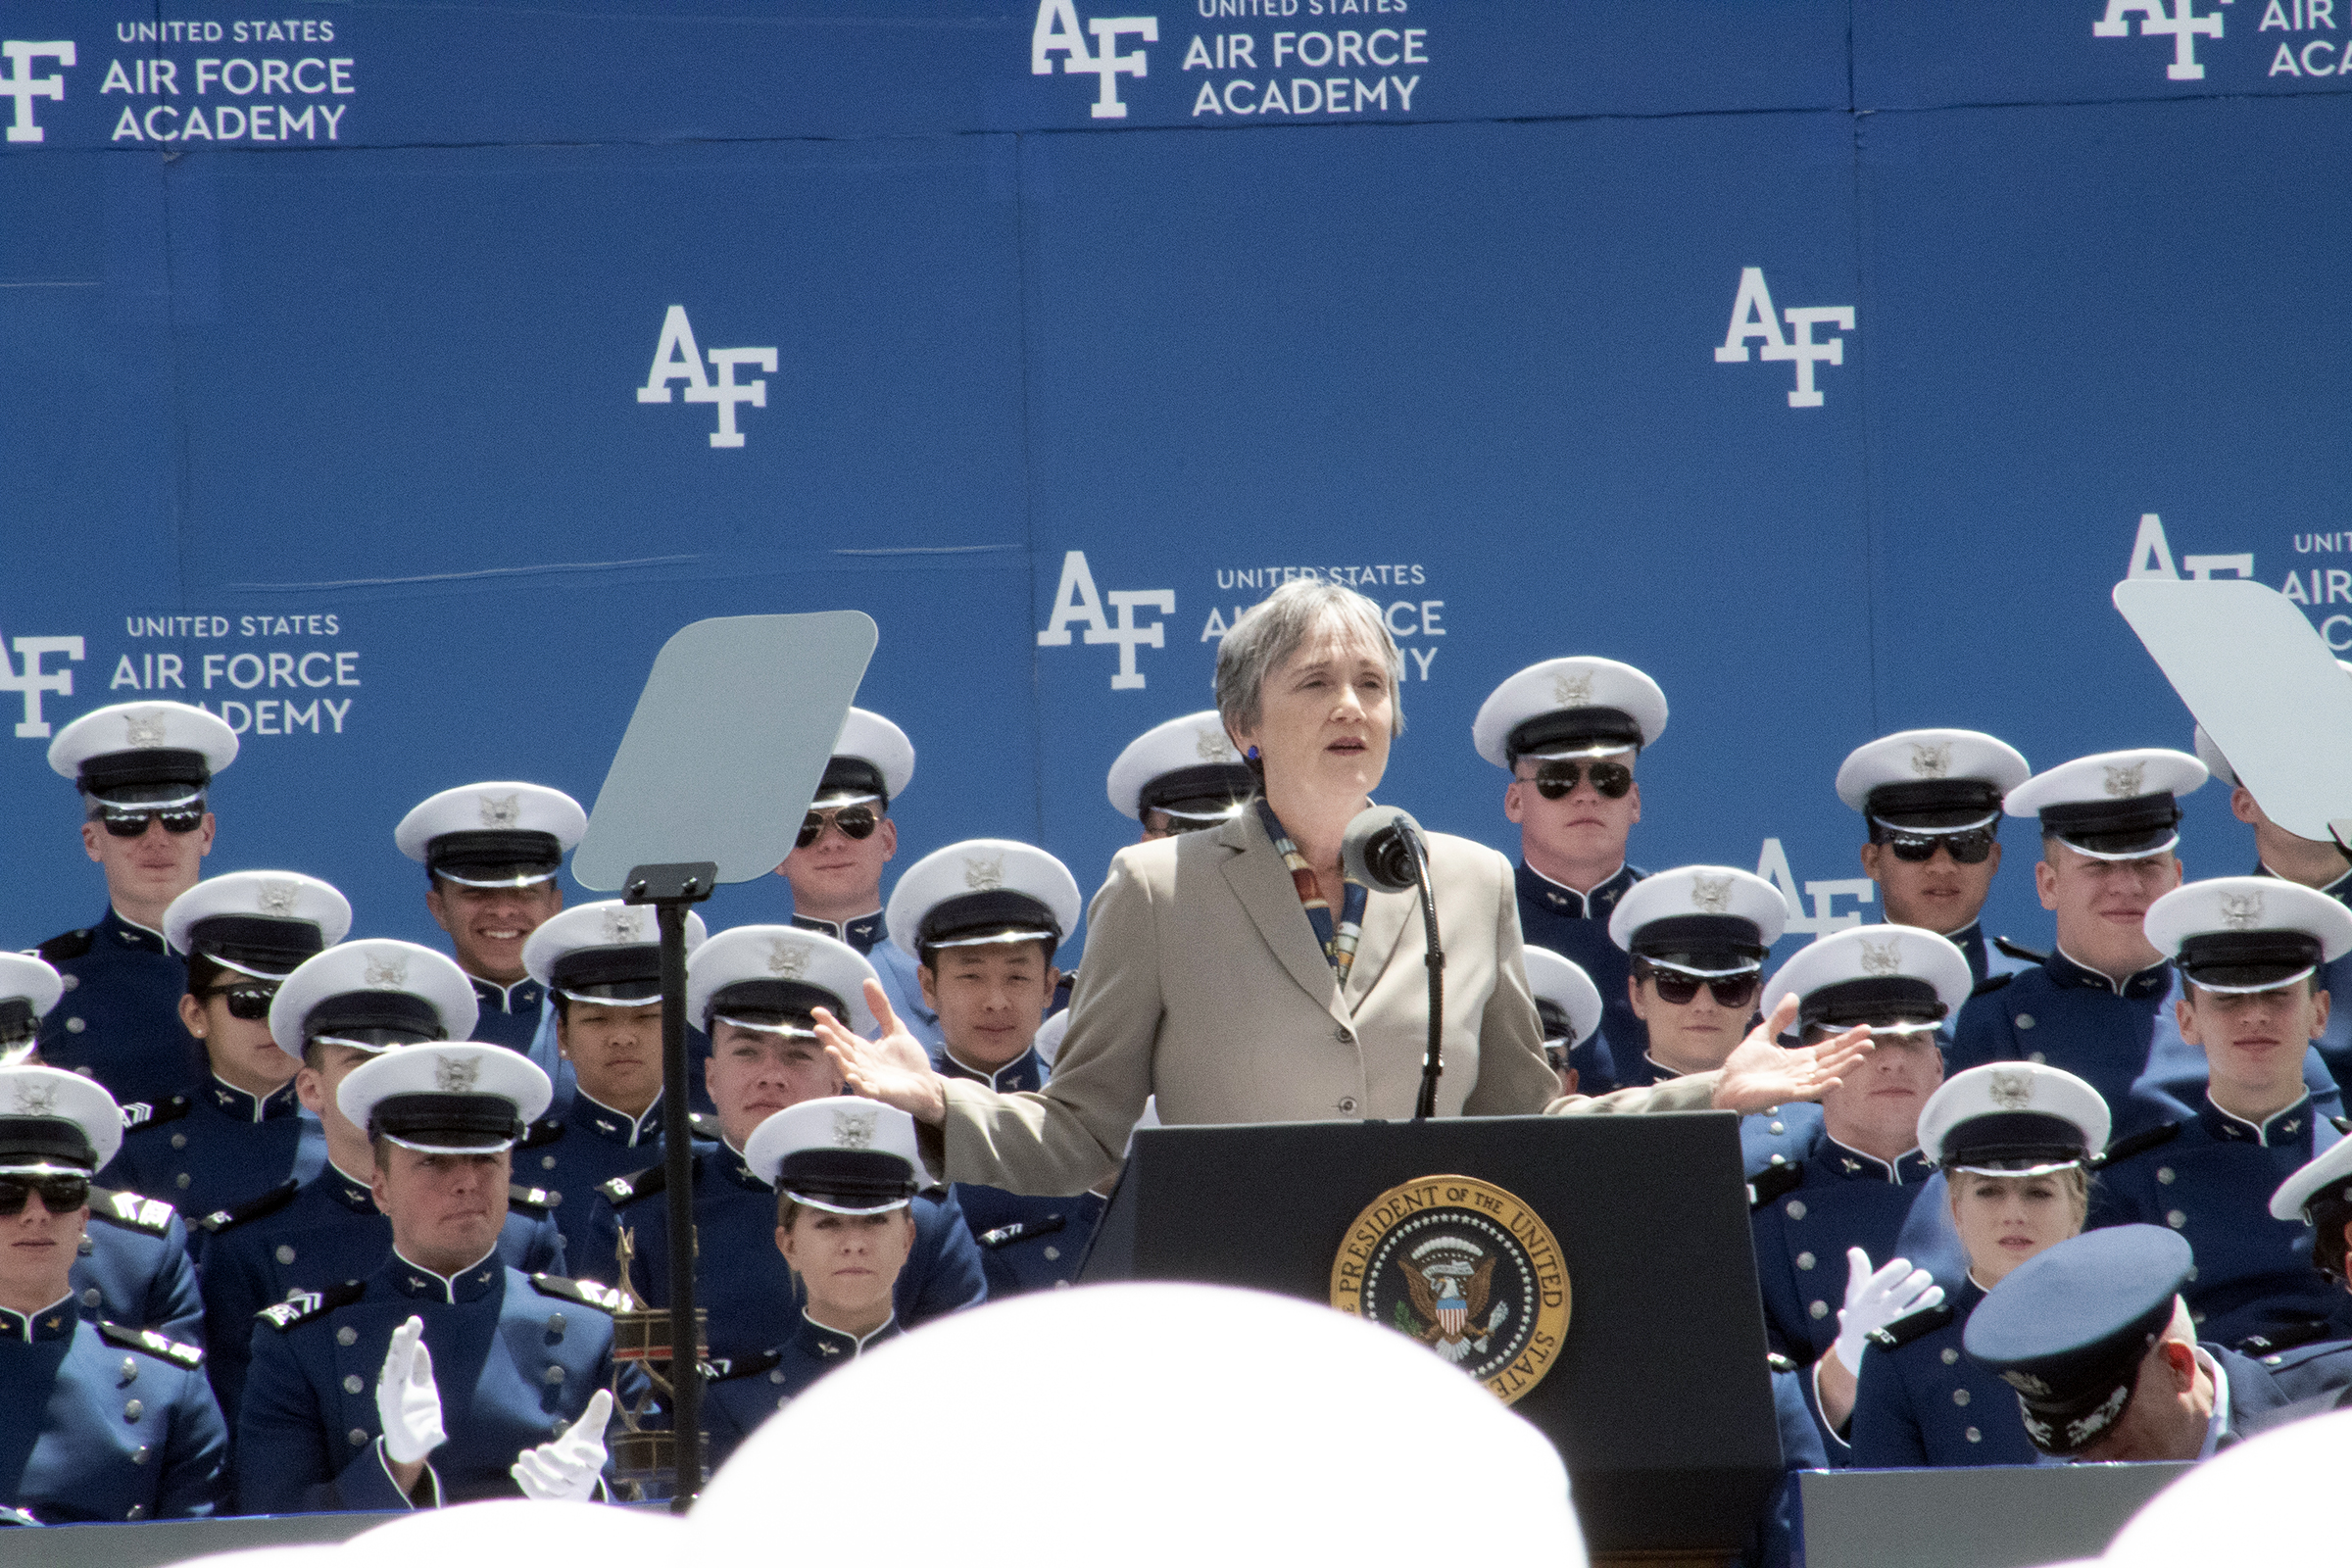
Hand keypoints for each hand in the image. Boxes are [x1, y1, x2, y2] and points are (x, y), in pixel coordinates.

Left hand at [375, 1315, 445, 1464]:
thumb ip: (430, 1436)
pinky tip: (418, 1341)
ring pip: (407, 1361)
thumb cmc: (414, 1445)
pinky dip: (419, 1354)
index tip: (395, 1355)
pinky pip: (419, 1367)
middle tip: (404, 1328)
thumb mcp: (422, 1443)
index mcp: (395, 1404)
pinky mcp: (421, 1386)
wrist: (410, 1445)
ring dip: (409, 1343)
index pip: (393, 1383)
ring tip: (412, 1324)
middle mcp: (398, 1392)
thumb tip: (437, 1433)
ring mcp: (408, 1387)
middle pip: (399, 1365)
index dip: (394, 1370)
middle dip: (401, 1347)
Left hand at [511, 1389, 613, 1501]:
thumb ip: (595, 1415)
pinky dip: (527, 1483)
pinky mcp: (550, 1501)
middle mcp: (582, 1478)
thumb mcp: (588, 1433)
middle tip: (542, 1449)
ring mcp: (565, 1492)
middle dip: (556, 1462)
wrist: (571, 1481)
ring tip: (524, 1455)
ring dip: (537, 1471)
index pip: (596, 1458)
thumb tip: (604, 1393)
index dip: (588, 1454)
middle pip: (572, 1473)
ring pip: (553, 1485)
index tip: (576, 1445)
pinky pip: (539, 1496)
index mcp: (594, 1460)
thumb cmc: (580, 1452)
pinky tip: (517, 1469)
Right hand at [816, 979, 948, 1125]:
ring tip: (830, 1049)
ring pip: (849, 1069)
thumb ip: (881, 1008)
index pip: (843, 1034)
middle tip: (819, 1028)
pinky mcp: (881, 1093)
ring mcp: (869, 1079)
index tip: (817, 1011)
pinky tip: (851, 1076)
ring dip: (839, 1061)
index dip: (830, 1023)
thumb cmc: (908, 1060)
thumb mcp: (895, 1029)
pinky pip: (866, 1089)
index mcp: (863, 1049)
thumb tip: (868, 981)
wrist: (927, 1084)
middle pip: (842, 1050)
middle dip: (830, 1040)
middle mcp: (861, 1064)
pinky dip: (858, 1084)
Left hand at [1710, 996, 1873, 1112]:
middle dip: (1852, 1052)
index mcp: (1799, 1058)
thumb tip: (1793, 996)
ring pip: (1827, 1075)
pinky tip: (1838, 1081)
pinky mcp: (1788, 1094)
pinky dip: (1824, 1087)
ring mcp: (1797, 1084)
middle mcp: (1803, 1072)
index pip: (1829, 1048)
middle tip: (1870, 1042)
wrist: (1726, 1083)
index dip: (1846, 1039)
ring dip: (1844, 1068)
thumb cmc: (1744, 1065)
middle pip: (1833, 1061)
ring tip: (1861, 1057)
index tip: (1865, 1030)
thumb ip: (1779, 1018)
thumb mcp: (1763, 1034)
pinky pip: (1810, 1092)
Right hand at [1831, 1247, 1943, 1374]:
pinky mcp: (1901, 1345)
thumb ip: (1859, 1275)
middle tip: (1925, 1274)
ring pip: (1907, 1317)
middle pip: (1893, 1301)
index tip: (1906, 1263)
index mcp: (1861, 1304)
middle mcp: (1873, 1318)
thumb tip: (1856, 1251)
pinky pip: (1918, 1331)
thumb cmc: (1859, 1322)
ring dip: (1924, 1303)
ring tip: (1937, 1290)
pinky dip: (1929, 1319)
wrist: (1859, 1361)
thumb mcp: (1854, 1299)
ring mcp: (1888, 1334)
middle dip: (1910, 1286)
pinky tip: (1941, 1309)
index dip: (1891, 1275)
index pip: (1875, 1286)